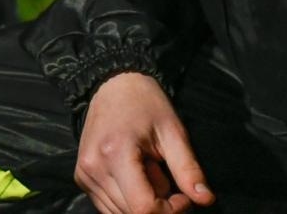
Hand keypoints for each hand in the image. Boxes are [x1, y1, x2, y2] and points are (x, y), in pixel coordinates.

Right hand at [74, 72, 214, 213]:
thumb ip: (188, 169)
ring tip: (147, 172)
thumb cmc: (146, 104)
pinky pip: (108, 207)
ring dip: (141, 203)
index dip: (170, 211)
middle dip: (158, 206)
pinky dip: (127, 201)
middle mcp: (94, 169)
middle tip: (163, 175)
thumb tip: (205, 199)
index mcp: (115, 154)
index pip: (143, 208)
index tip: (183, 196)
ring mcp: (84, 175)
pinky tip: (134, 176)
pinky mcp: (81, 178)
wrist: (113, 84)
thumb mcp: (173, 132)